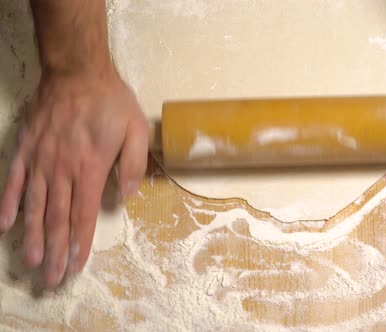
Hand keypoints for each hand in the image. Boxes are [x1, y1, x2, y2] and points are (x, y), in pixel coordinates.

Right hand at [0, 68, 147, 286]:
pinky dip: (9, 203)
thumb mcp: (137, 130)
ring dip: (32, 235)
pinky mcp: (26, 148)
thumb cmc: (111, 102)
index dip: (80, 243)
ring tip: (31, 260)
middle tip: (51, 277)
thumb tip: (128, 195)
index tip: (76, 265)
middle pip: (58, 217)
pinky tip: (4, 223)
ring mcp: (40, 159)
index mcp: (91, 167)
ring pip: (35, 205)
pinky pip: (14, 180)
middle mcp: (62, 169)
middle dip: (56, 250)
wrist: (77, 71)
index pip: (84, 214)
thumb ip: (135, 164)